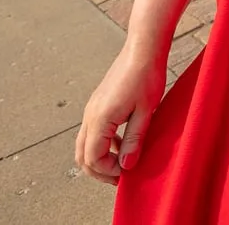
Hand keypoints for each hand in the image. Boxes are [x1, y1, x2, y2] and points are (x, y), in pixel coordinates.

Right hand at [74, 46, 166, 184]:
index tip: (127, 173)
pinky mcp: (98, 103)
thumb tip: (127, 166)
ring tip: (121, 164)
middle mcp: (90, 114)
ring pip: (84, 144)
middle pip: (82, 155)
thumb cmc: (146, 76)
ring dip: (99, 158)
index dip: (108, 171)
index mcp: (100, 119)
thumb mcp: (146, 112)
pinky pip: (92, 131)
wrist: (142, 49)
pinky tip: (122, 143)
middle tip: (120, 178)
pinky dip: (101, 144)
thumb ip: (134, 140)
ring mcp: (92, 108)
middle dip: (99, 171)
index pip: (93, 158)